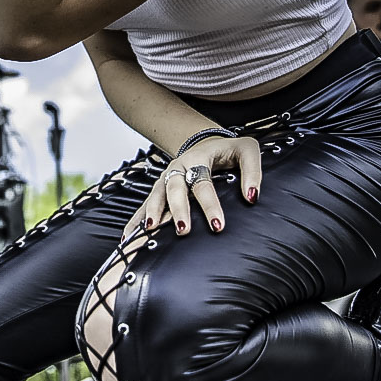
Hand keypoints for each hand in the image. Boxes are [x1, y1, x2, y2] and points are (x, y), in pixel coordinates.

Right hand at [123, 134, 261, 237]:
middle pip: (174, 188)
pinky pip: (144, 205)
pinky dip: (135, 220)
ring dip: (152, 213)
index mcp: (199, 158)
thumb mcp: (247, 151)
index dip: (210, 204)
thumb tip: (252, 197)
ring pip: (156, 195)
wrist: (207, 143)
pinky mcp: (160, 189)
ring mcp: (166, 178)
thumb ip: (253, 172)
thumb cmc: (230, 151)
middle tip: (183, 230)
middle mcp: (178, 167)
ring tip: (149, 232)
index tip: (218, 226)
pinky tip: (127, 238)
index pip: (203, 182)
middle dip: (177, 209)